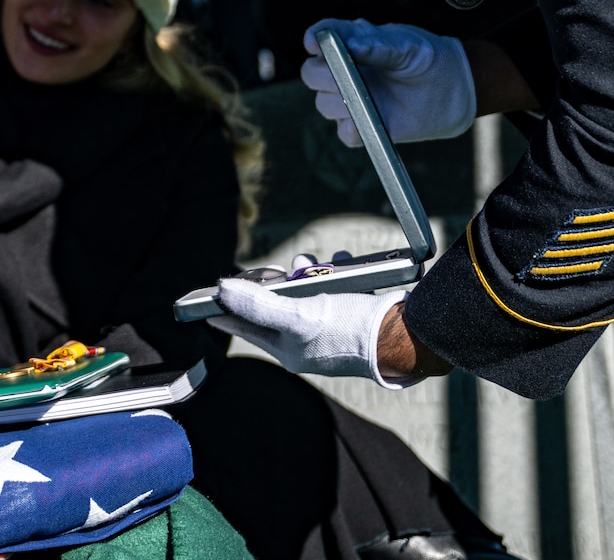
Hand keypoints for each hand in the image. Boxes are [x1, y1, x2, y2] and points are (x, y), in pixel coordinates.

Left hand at [208, 277, 416, 386]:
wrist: (405, 333)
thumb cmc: (350, 329)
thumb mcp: (298, 315)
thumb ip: (258, 305)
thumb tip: (222, 290)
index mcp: (289, 351)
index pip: (247, 328)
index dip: (227, 309)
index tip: (209, 298)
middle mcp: (308, 343)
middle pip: (279, 304)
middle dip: (280, 280)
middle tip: (284, 268)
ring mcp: (331, 329)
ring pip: (308, 292)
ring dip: (311, 271)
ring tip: (317, 263)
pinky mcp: (353, 315)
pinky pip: (337, 288)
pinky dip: (339, 271)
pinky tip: (344, 262)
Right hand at [301, 19, 475, 144]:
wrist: (458, 91)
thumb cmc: (432, 59)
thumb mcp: (410, 46)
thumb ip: (380, 46)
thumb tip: (351, 46)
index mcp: (354, 43)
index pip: (322, 37)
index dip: (314, 39)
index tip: (314, 44)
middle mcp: (348, 70)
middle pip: (312, 73)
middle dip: (321, 75)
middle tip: (342, 77)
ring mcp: (354, 98)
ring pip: (324, 104)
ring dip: (337, 103)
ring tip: (363, 99)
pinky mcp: (366, 125)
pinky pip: (345, 133)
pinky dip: (350, 129)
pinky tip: (363, 122)